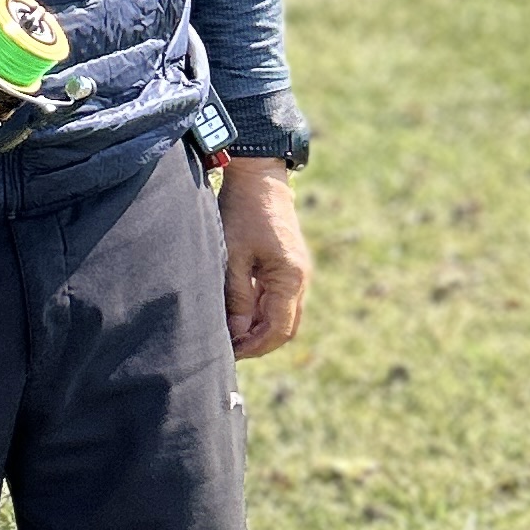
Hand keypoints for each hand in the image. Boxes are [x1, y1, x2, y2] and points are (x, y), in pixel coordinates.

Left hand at [218, 158, 310, 358]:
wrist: (259, 177)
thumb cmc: (242, 213)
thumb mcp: (232, 257)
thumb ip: (237, 297)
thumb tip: (237, 333)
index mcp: (291, 278)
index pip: (278, 329)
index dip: (254, 346)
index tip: (229, 352)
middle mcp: (300, 279)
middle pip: (284, 327)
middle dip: (258, 342)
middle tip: (228, 348)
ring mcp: (297, 272)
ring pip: (282, 315)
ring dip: (259, 328)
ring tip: (230, 333)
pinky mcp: (289, 266)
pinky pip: (279, 299)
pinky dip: (260, 311)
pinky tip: (237, 313)